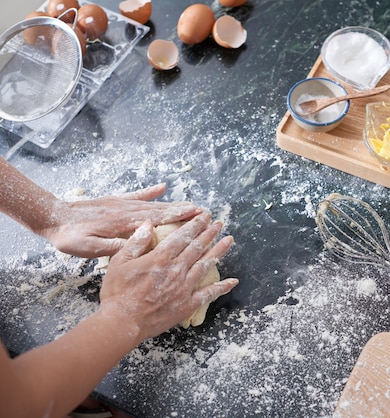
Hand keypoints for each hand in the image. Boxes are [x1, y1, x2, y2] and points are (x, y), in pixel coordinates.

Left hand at [40, 184, 202, 257]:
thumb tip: (136, 247)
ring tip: (192, 203)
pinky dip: (150, 191)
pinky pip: (137, 195)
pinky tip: (162, 187)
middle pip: (161, 210)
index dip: (178, 218)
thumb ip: (112, 247)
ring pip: (153, 204)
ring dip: (173, 203)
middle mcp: (127, 211)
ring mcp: (122, 204)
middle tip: (204, 211)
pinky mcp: (115, 201)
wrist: (52, 217)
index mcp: (123, 224)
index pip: (157, 220)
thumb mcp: (88, 248)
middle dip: (183, 210)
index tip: (197, 216)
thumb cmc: (69, 236)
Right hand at [98, 213, 237, 341]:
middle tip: (219, 223)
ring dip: (219, 252)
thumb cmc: (117, 293)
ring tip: (229, 240)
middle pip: (197, 248)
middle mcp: (176, 270)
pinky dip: (222, 287)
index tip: (204, 216)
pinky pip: (208, 294)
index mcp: (160, 258)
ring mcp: (184, 288)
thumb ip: (136, 241)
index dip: (195, 225)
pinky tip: (233, 281)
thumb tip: (149, 223)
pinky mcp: (187, 304)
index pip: (182, 236)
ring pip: (205, 265)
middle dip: (210, 233)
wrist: (121, 323)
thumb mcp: (119, 262)